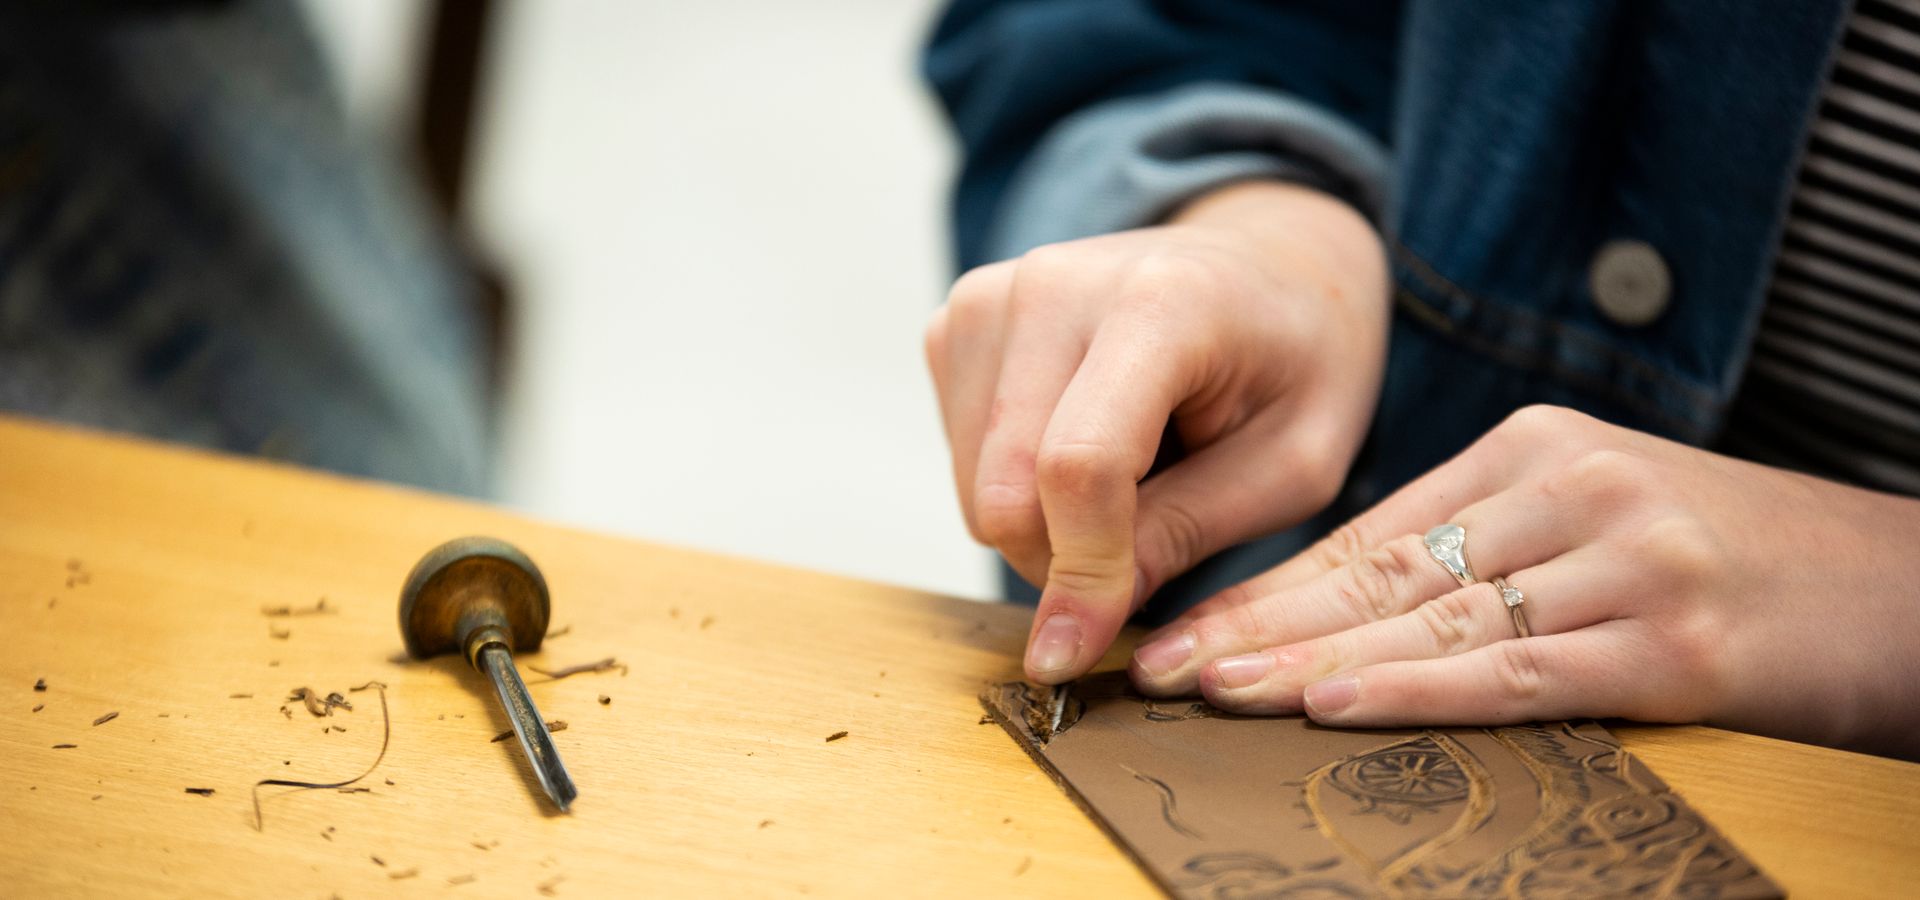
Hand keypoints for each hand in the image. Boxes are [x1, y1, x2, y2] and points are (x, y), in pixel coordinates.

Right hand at [924, 181, 1389, 684]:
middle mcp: (1055, 284)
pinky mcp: (959, 321)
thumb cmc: (1297, 360)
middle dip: (1062, 561)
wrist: (1267, 260)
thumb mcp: (1295, 465)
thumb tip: (1075, 628)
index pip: (1081, 464)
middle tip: (1143, 553)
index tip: (1078, 653)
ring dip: (1043, 524)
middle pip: (1005, 486)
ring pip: (973, 484)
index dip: (1080, 575)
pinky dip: (1016, 484)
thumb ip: (1187, 534)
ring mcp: (993, 296)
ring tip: (1133, 475)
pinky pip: (960, 456)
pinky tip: (1082, 440)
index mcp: (1162, 303)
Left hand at [1128, 405, 1919, 757]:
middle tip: (1158, 666)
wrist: (1904, 583)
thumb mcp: (1603, 518)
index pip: (1370, 533)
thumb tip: (1346, 617)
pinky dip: (1417, 689)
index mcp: (1537, 451)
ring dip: (1305, 661)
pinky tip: (1331, 701)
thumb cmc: (1736, 561)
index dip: (1266, 589)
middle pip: (1379, 574)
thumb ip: (1489, 548)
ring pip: (1431, 620)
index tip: (1182, 628)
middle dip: (1257, 626)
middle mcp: (1570, 488)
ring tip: (1211, 690)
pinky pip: (1518, 670)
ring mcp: (1622, 560)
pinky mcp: (1672, 638)